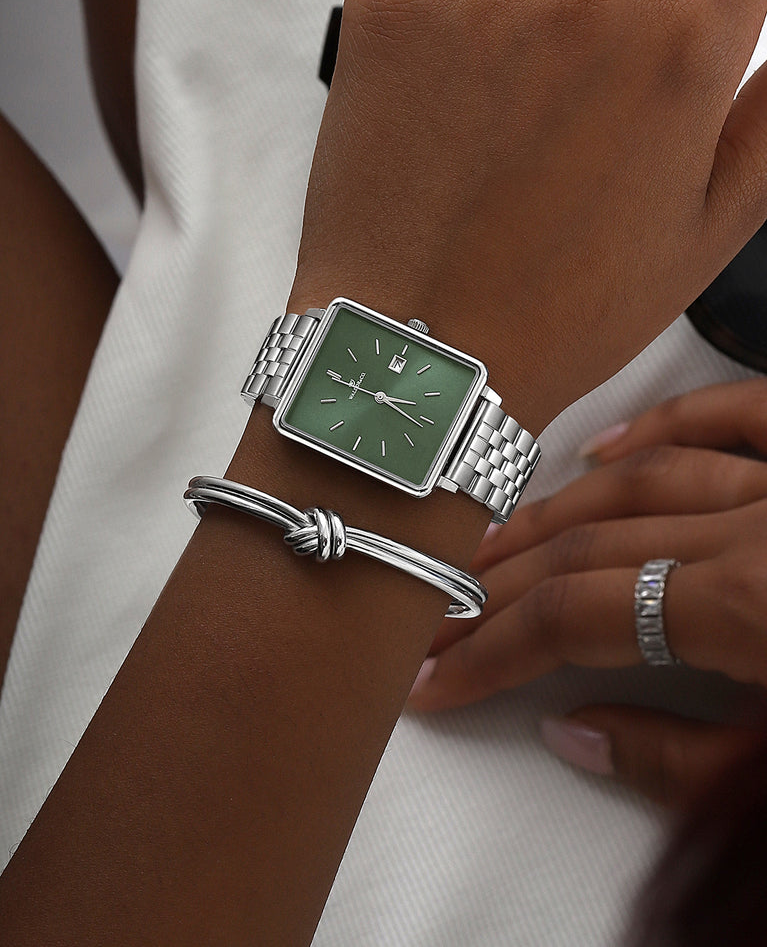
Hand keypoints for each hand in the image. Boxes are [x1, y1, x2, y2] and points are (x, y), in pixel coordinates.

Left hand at [291, 0, 766, 433]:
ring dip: (545, 16)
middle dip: (626, 18)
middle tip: (592, 93)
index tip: (673, 44)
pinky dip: (466, 12)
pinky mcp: (392, 4)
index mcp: (681, 38)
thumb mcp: (710, 228)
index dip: (706, 8)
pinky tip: (469, 85)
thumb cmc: (551, 313)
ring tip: (527, 98)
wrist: (421, 348)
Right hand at [408, 379, 766, 807]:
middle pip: (587, 548)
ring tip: (488, 549)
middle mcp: (758, 526)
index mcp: (750, 605)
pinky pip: (735, 413)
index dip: (492, 651)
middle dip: (498, 591)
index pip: (575, 618)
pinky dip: (664, 421)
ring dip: (553, 515)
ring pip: (638, 479)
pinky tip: (603, 444)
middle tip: (435, 621)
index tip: (436, 678)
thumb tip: (575, 735)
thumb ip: (681, 764)